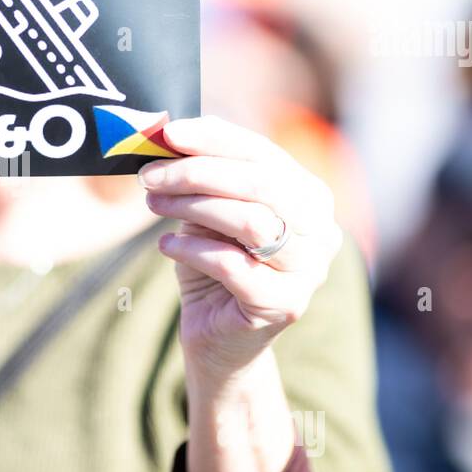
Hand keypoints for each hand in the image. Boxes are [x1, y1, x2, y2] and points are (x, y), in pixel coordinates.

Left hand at [140, 116, 343, 383]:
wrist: (217, 338)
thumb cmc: (213, 265)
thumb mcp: (208, 212)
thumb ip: (202, 175)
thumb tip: (168, 133)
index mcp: (310, 197)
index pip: (263, 153)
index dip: (215, 138)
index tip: (169, 133)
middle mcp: (321, 231)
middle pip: (261, 183)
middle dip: (197, 172)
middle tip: (149, 175)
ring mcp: (309, 271)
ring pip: (250, 221)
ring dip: (191, 207)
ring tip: (153, 204)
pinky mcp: (284, 306)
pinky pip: (233, 265)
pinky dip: (192, 249)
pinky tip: (167, 247)